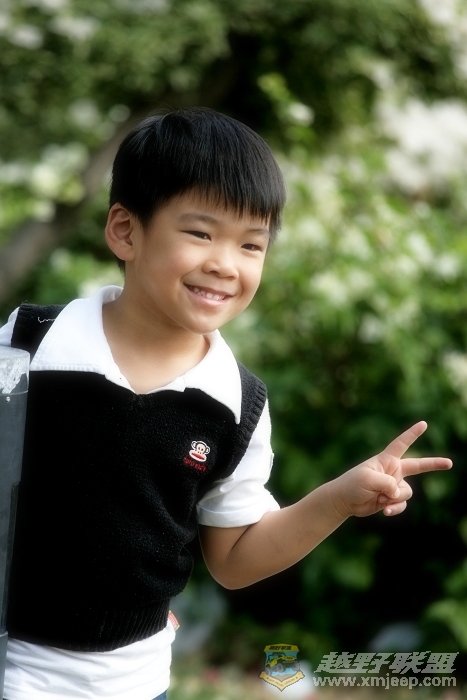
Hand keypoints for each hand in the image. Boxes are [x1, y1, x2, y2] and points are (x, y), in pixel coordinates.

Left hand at [332, 421, 451, 517]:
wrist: (344, 500)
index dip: (412, 434)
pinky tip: (384, 511)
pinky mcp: (391, 498)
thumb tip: (398, 493)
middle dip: (434, 464)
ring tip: (380, 498)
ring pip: (407, 491)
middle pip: (418, 466)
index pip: (401, 443)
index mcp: (386, 459)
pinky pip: (402, 504)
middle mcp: (393, 471)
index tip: (423, 424)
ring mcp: (393, 485)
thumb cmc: (353, 484)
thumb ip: (387, 483)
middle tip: (450, 463)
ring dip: (394, 498)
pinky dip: (394, 508)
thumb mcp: (368, 479)